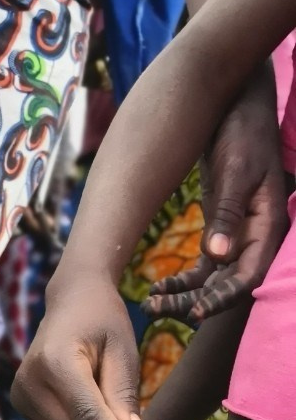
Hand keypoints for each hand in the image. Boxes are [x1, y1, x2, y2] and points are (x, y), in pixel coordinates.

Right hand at [12, 279, 146, 419]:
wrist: (70, 302)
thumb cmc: (103, 321)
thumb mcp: (124, 351)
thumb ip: (124, 395)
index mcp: (56, 362)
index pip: (88, 414)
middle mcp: (29, 381)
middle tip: (119, 401)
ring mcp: (19, 394)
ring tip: (95, 389)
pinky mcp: (18, 403)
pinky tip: (79, 397)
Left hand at [146, 78, 287, 322]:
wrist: (237, 106)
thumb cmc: (242, 133)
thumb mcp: (235, 172)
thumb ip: (228, 215)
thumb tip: (217, 256)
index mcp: (269, 226)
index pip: (247, 276)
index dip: (221, 299)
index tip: (191, 313)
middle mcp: (257, 236)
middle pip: (228, 284)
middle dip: (193, 302)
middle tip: (155, 308)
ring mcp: (239, 233)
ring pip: (214, 279)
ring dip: (184, 294)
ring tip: (150, 302)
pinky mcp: (222, 227)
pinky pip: (205, 265)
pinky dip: (184, 278)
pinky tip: (159, 285)